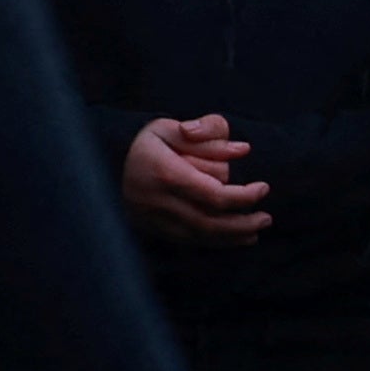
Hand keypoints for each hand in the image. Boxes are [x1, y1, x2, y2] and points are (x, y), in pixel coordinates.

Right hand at [119, 113, 269, 245]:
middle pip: (210, 221)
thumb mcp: (171, 127)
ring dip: (232, 237)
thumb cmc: (147, 144)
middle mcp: (159, 201)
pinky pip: (189, 241)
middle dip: (243, 223)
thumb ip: (208, 135)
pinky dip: (215, 243)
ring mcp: (154, 219)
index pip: (214, 194)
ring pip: (200, 236)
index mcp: (166, 173)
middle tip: (267, 218)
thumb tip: (243, 150)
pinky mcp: (153, 229)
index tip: (263, 188)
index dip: (244, 197)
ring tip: (256, 231)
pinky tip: (235, 239)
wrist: (103, 165)